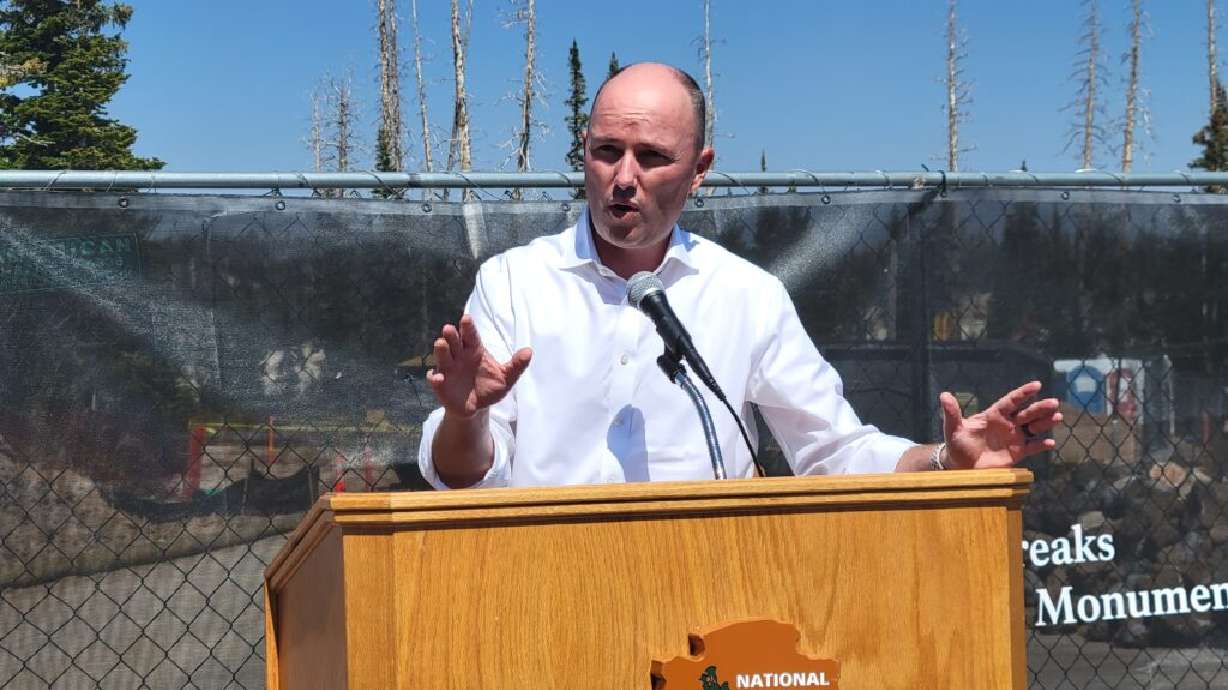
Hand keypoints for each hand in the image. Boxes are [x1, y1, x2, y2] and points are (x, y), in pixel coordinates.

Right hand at [426, 315, 531, 417]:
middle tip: (449, 329)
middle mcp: (459, 356)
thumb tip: (529, 352)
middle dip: (451, 335)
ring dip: (441, 350)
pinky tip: (438, 378)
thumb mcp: (506, 378)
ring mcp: (448, 369)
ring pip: (442, 356)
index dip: (468, 327)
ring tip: (441, 343)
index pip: (470, 335)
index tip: (466, 318)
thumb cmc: (491, 387)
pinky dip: (435, 378)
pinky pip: (435, 379)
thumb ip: (516, 365)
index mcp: (474, 350)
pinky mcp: (440, 384)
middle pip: (453, 342)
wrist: (478, 408)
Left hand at [940, 381, 1061, 468]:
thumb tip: (944, 395)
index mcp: (994, 415)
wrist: (960, 466)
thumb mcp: (953, 429)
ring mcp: (1014, 438)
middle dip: (1040, 408)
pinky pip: (1032, 448)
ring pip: (1033, 428)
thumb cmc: (957, 445)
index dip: (1023, 393)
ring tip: (1057, 417)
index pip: (1011, 401)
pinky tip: (1049, 443)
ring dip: (1045, 423)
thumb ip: (952, 413)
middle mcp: (1007, 424)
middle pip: (1026, 413)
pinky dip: (1041, 445)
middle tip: (1054, 402)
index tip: (1037, 385)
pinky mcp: (1017, 453)